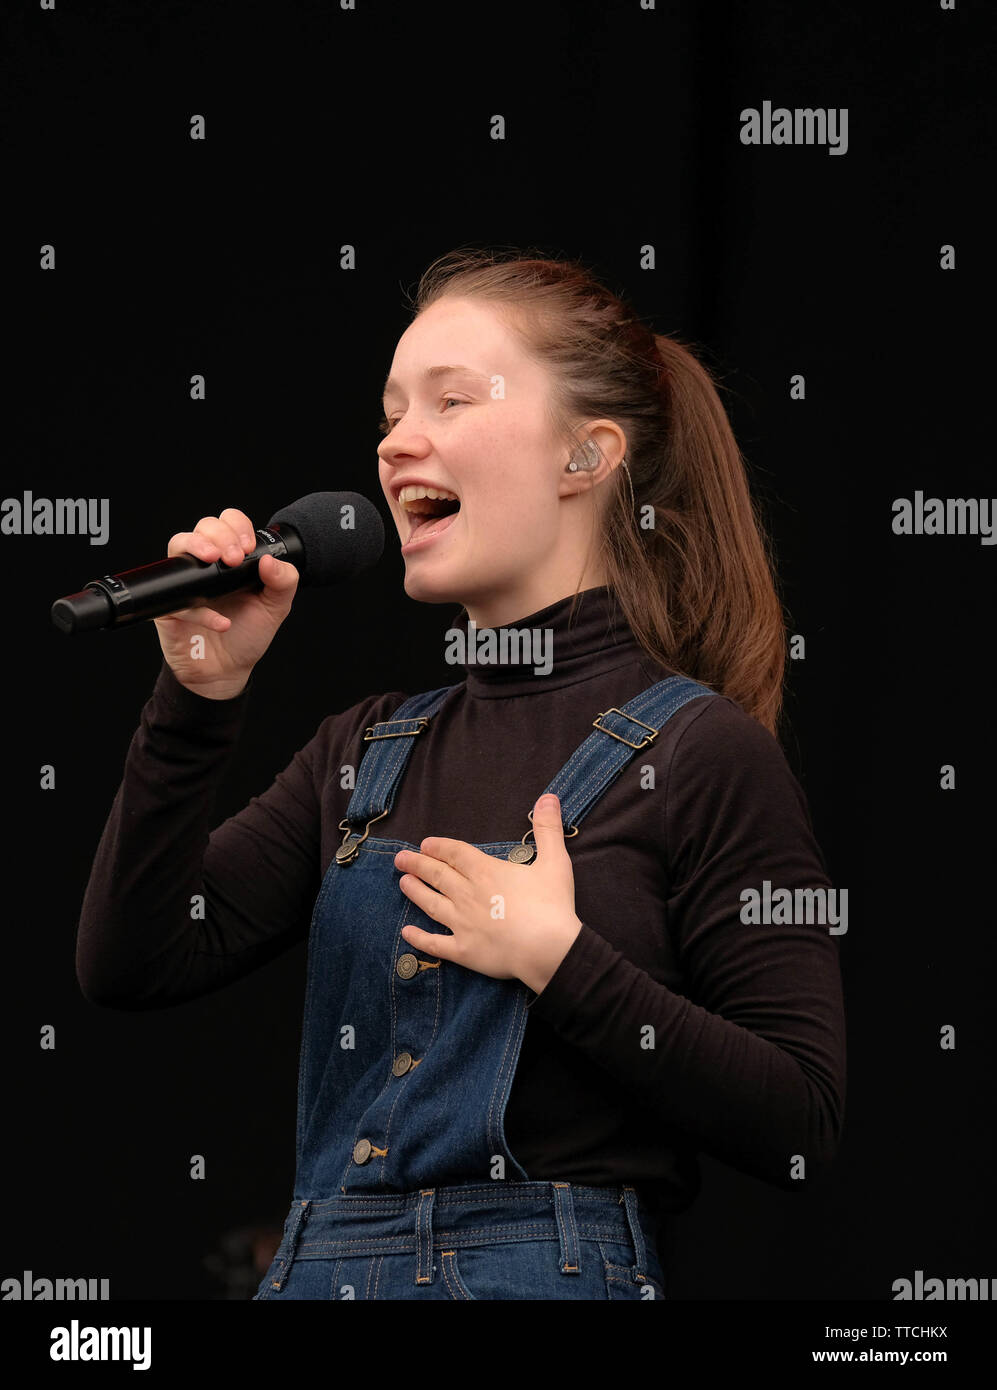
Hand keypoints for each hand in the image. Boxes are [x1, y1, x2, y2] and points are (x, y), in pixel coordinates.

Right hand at [154, 507, 299, 698]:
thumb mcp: (275, 607)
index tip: (248, 547)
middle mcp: (207, 564)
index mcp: (232, 558)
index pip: (228, 523)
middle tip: (235, 558)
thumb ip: (283, 582)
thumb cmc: (247, 634)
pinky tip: (222, 622)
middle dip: (220, 535)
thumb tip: (271, 560)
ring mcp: (185, 582)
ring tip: (216, 562)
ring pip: (178, 546)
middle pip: (203, 527)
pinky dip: (201, 610)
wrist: (226, 671)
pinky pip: (177, 598)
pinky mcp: (170, 606)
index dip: (237, 526)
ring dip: (198, 547)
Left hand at [394, 794, 582, 993]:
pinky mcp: (463, 951)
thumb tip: (548, 797)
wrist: (549, 950)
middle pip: (437, 875)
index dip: (439, 847)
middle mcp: (467, 894)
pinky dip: (419, 938)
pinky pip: (435, 944)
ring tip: (402, 883)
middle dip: (417, 865)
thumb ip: (547, 829)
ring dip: (415, 892)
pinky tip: (406, 932)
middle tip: (400, 859)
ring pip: (431, 904)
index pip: (455, 854)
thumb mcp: (555, 861)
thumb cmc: (552, 905)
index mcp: (485, 872)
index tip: (425, 844)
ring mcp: (462, 924)